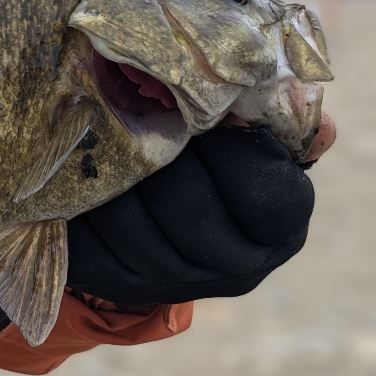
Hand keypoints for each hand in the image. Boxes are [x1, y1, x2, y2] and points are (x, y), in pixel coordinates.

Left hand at [66, 120, 327, 305]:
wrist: (165, 228)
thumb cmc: (218, 166)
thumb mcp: (256, 143)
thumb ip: (276, 119)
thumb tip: (296, 92)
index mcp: (279, 229)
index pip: (261, 188)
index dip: (228, 142)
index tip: (207, 108)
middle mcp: (234, 268)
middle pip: (186, 203)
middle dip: (158, 150)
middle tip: (137, 106)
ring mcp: (172, 282)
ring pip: (128, 219)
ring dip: (109, 171)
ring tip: (100, 129)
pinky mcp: (116, 282)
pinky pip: (88, 237)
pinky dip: (78, 197)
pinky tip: (79, 168)